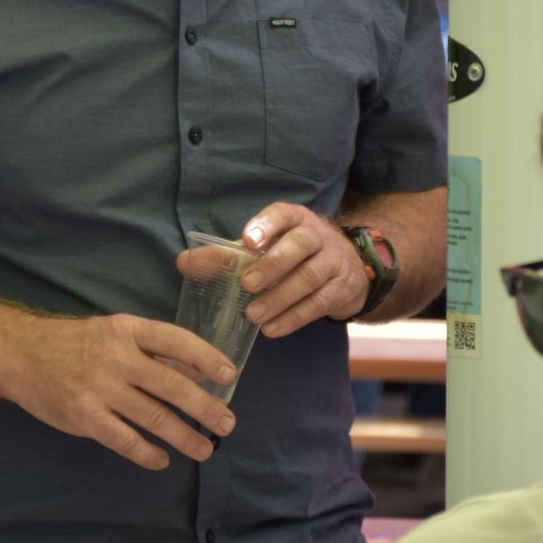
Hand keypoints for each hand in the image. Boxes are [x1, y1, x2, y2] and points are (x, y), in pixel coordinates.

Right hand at [2, 311, 238, 471]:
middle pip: (171, 385)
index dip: (206, 358)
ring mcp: (99, 389)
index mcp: (126, 330)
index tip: (230, 376)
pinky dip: (148, 454)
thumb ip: (150, 351)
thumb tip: (196, 372)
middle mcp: (115, 357)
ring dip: (184, 437)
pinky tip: (162, 460)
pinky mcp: (84, 417)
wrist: (20, 354)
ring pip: (153, 417)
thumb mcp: (113, 332)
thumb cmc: (75, 343)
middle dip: (205, 407)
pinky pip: (124, 440)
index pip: (175, 341)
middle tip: (227, 424)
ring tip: (204, 450)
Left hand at [232, 204, 369, 336]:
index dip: (266, 225)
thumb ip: (238, 252)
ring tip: (254, 315)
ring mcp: (334, 261)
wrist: (349, 270)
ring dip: (279, 298)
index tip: (247, 241)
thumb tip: (193, 261)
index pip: (283, 214)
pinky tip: (271, 328)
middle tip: (247, 283)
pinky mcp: (342, 289)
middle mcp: (319, 235)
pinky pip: (317, 304)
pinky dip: (292, 318)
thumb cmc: (299, 254)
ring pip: (308, 277)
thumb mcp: (274, 244)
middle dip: (272, 264)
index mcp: (297, 218)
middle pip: (299, 244)